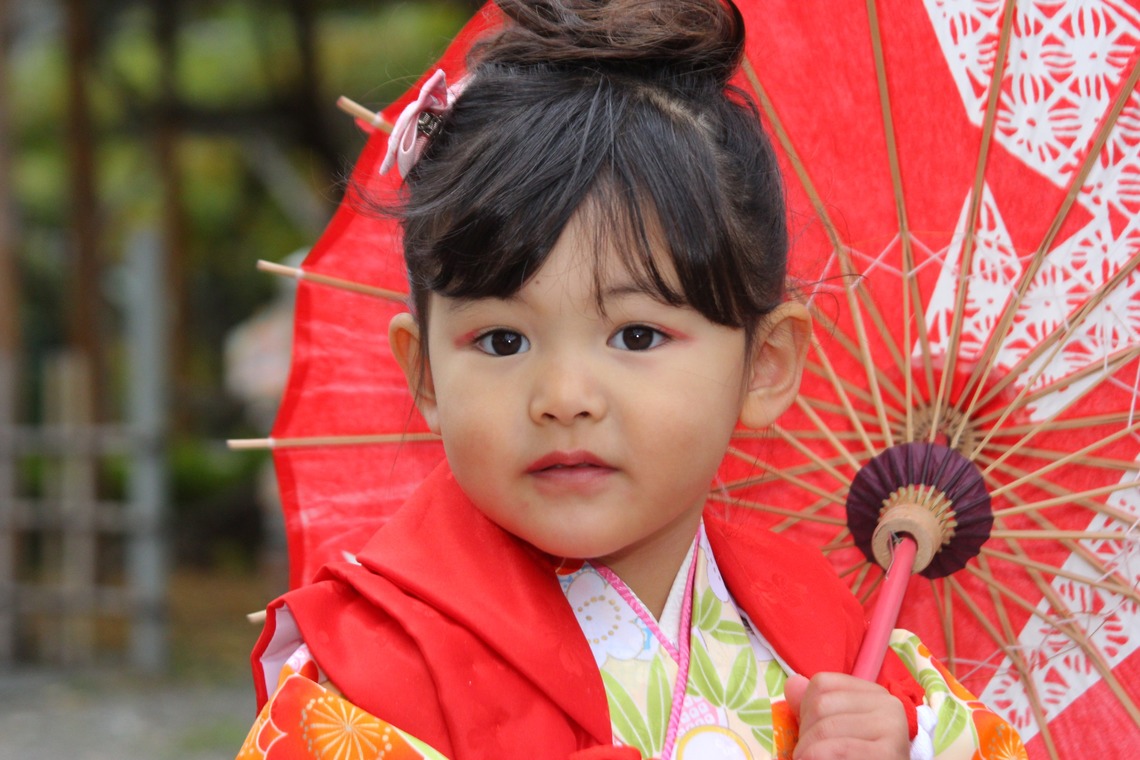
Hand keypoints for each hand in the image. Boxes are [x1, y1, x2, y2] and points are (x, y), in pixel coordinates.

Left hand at [784, 672, 908, 759]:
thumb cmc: (856, 758)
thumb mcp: (835, 731)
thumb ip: (813, 708)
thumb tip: (792, 683)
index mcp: (874, 693)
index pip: (822, 683)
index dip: (804, 709)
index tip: (809, 734)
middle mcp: (888, 704)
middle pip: (821, 704)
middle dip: (805, 734)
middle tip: (807, 755)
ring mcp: (892, 727)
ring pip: (825, 728)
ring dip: (807, 752)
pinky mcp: (889, 752)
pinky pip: (839, 749)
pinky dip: (817, 759)